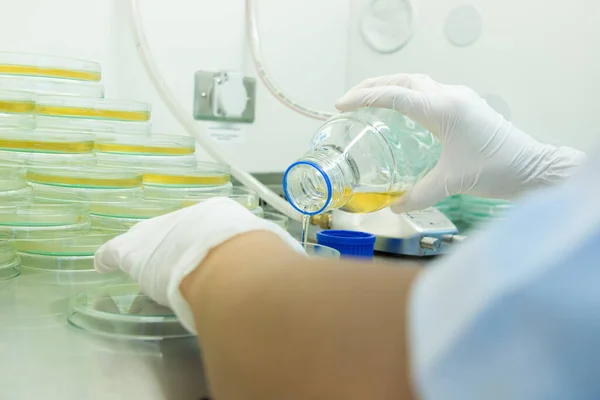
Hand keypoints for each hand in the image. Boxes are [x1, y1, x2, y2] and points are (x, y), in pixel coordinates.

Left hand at [95, 197, 302, 331]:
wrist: (231, 263)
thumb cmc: (256, 258)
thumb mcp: (271, 251)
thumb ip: (273, 256)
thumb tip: (294, 266)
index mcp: (220, 214)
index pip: (205, 226)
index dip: (202, 241)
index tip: (202, 251)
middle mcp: (186, 217)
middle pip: (175, 230)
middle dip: (172, 242)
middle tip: (171, 256)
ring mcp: (160, 232)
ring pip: (148, 239)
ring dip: (145, 250)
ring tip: (138, 253)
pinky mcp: (135, 252)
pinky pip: (115, 253)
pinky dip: (108, 257)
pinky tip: (100, 263)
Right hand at [336, 73, 585, 212]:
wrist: (534, 168)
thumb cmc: (496, 171)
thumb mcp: (450, 183)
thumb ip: (418, 195)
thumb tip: (394, 206)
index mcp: (443, 109)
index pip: (394, 95)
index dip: (364, 97)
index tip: (341, 104)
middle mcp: (451, 96)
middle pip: (404, 80)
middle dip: (373, 86)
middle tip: (350, 99)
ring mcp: (461, 98)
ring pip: (418, 82)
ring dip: (392, 87)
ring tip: (370, 100)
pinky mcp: (468, 105)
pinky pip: (431, 91)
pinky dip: (409, 94)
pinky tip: (402, 111)